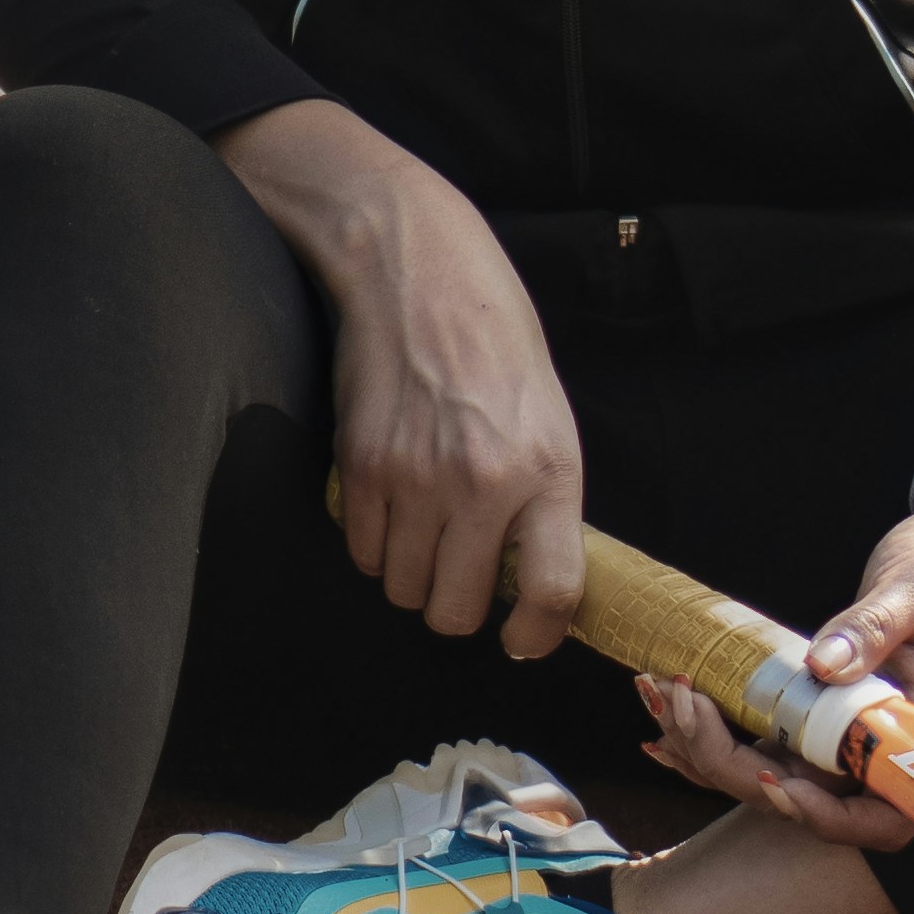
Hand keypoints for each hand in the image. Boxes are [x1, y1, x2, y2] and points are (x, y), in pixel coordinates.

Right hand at [215, 98, 587, 654]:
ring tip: (426, 528)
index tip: (522, 641)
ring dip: (412, 576)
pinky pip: (362, 551)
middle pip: (457, 610)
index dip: (535, 636)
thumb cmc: (495, 345)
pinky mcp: (361, 466)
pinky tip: (393, 502)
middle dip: (458, 606)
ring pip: (402, 590)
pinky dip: (375, 544)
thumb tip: (534, 588)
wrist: (419, 273)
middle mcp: (482, 482)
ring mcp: (416, 478)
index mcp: (547, 470)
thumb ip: (544, 504)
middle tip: (463, 574)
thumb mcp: (549, 419)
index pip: (552, 591)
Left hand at [636, 487, 913, 847]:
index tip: (773, 782)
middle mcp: (880, 750)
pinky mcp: (814, 716)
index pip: (879, 817)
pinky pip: (760, 744)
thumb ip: (875, 628)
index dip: (824, 816)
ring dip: (706, 750)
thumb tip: (823, 666)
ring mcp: (842, 737)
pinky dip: (711, 733)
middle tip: (685, 701)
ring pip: (770, 776)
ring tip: (663, 692)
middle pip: (804, 798)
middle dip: (732, 765)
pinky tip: (668, 708)